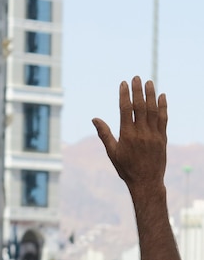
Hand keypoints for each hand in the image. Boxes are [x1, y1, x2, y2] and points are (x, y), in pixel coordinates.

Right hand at [92, 77, 166, 191]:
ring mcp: (154, 134)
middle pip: (140, 106)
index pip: (126, 110)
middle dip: (138, 90)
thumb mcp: (112, 152)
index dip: (125, 95)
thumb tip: (95, 119)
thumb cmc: (125, 168)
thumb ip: (104, 134)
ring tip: (149, 82)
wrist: (146, 181)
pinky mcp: (162, 138)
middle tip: (136, 77)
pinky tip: (162, 96)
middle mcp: (142, 132)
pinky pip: (164, 118)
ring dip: (151, 94)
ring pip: (153, 110)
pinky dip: (163, 106)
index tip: (123, 84)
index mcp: (127, 135)